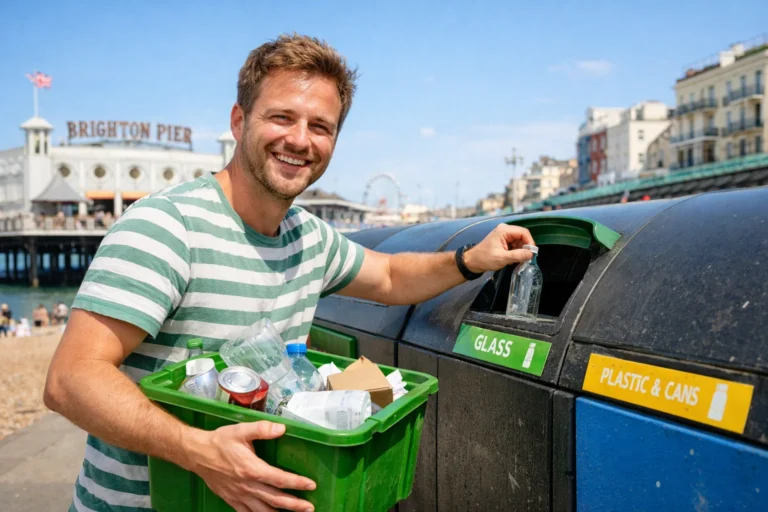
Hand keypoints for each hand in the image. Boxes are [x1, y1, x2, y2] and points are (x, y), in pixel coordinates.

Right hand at [187, 421, 315, 511]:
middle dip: (295, 505)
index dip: (297, 483)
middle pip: (275, 499)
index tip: (311, 485)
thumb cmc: (220, 441)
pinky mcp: (232, 500)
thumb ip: (262, 429)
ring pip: (263, 511)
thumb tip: (282, 429)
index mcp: (252, 468)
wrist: (197, 454)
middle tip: (310, 507)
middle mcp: (247, 485)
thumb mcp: (241, 430)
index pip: (279, 479)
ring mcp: (239, 495)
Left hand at [463, 224, 534, 272]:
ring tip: (517, 260)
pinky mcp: (503, 241)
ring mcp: (504, 235)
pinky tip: (512, 259)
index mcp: (504, 230)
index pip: (523, 232)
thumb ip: (518, 255)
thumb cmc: (485, 258)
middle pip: (522, 236)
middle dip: (525, 247)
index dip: (530, 242)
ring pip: (519, 241)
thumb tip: (531, 254)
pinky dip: (516, 252)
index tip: (532, 253)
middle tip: (525, 259)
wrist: (472, 262)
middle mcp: (505, 230)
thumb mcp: (502, 258)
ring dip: (520, 251)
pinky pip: (515, 245)